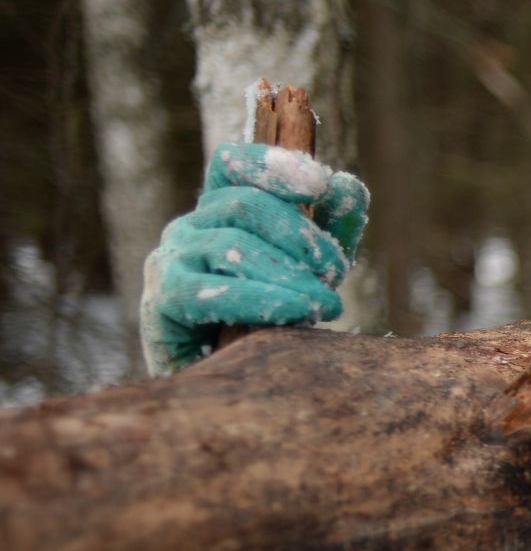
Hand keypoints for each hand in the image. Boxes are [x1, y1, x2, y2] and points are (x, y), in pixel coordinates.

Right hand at [139, 143, 369, 376]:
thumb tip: (349, 184)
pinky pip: (210, 291)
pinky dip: (262, 299)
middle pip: (245, 205)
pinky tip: (297, 314)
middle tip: (336, 275)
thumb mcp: (310, 270)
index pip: (232, 165)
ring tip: (325, 306)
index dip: (271, 165)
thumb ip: (331, 229)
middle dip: (301, 236)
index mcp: (219, 213)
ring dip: (290, 274)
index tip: (319, 183)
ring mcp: (169, 261)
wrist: (228, 386)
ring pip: (232, 245)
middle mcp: (188, 228)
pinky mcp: (162, 302)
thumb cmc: (268, 322)